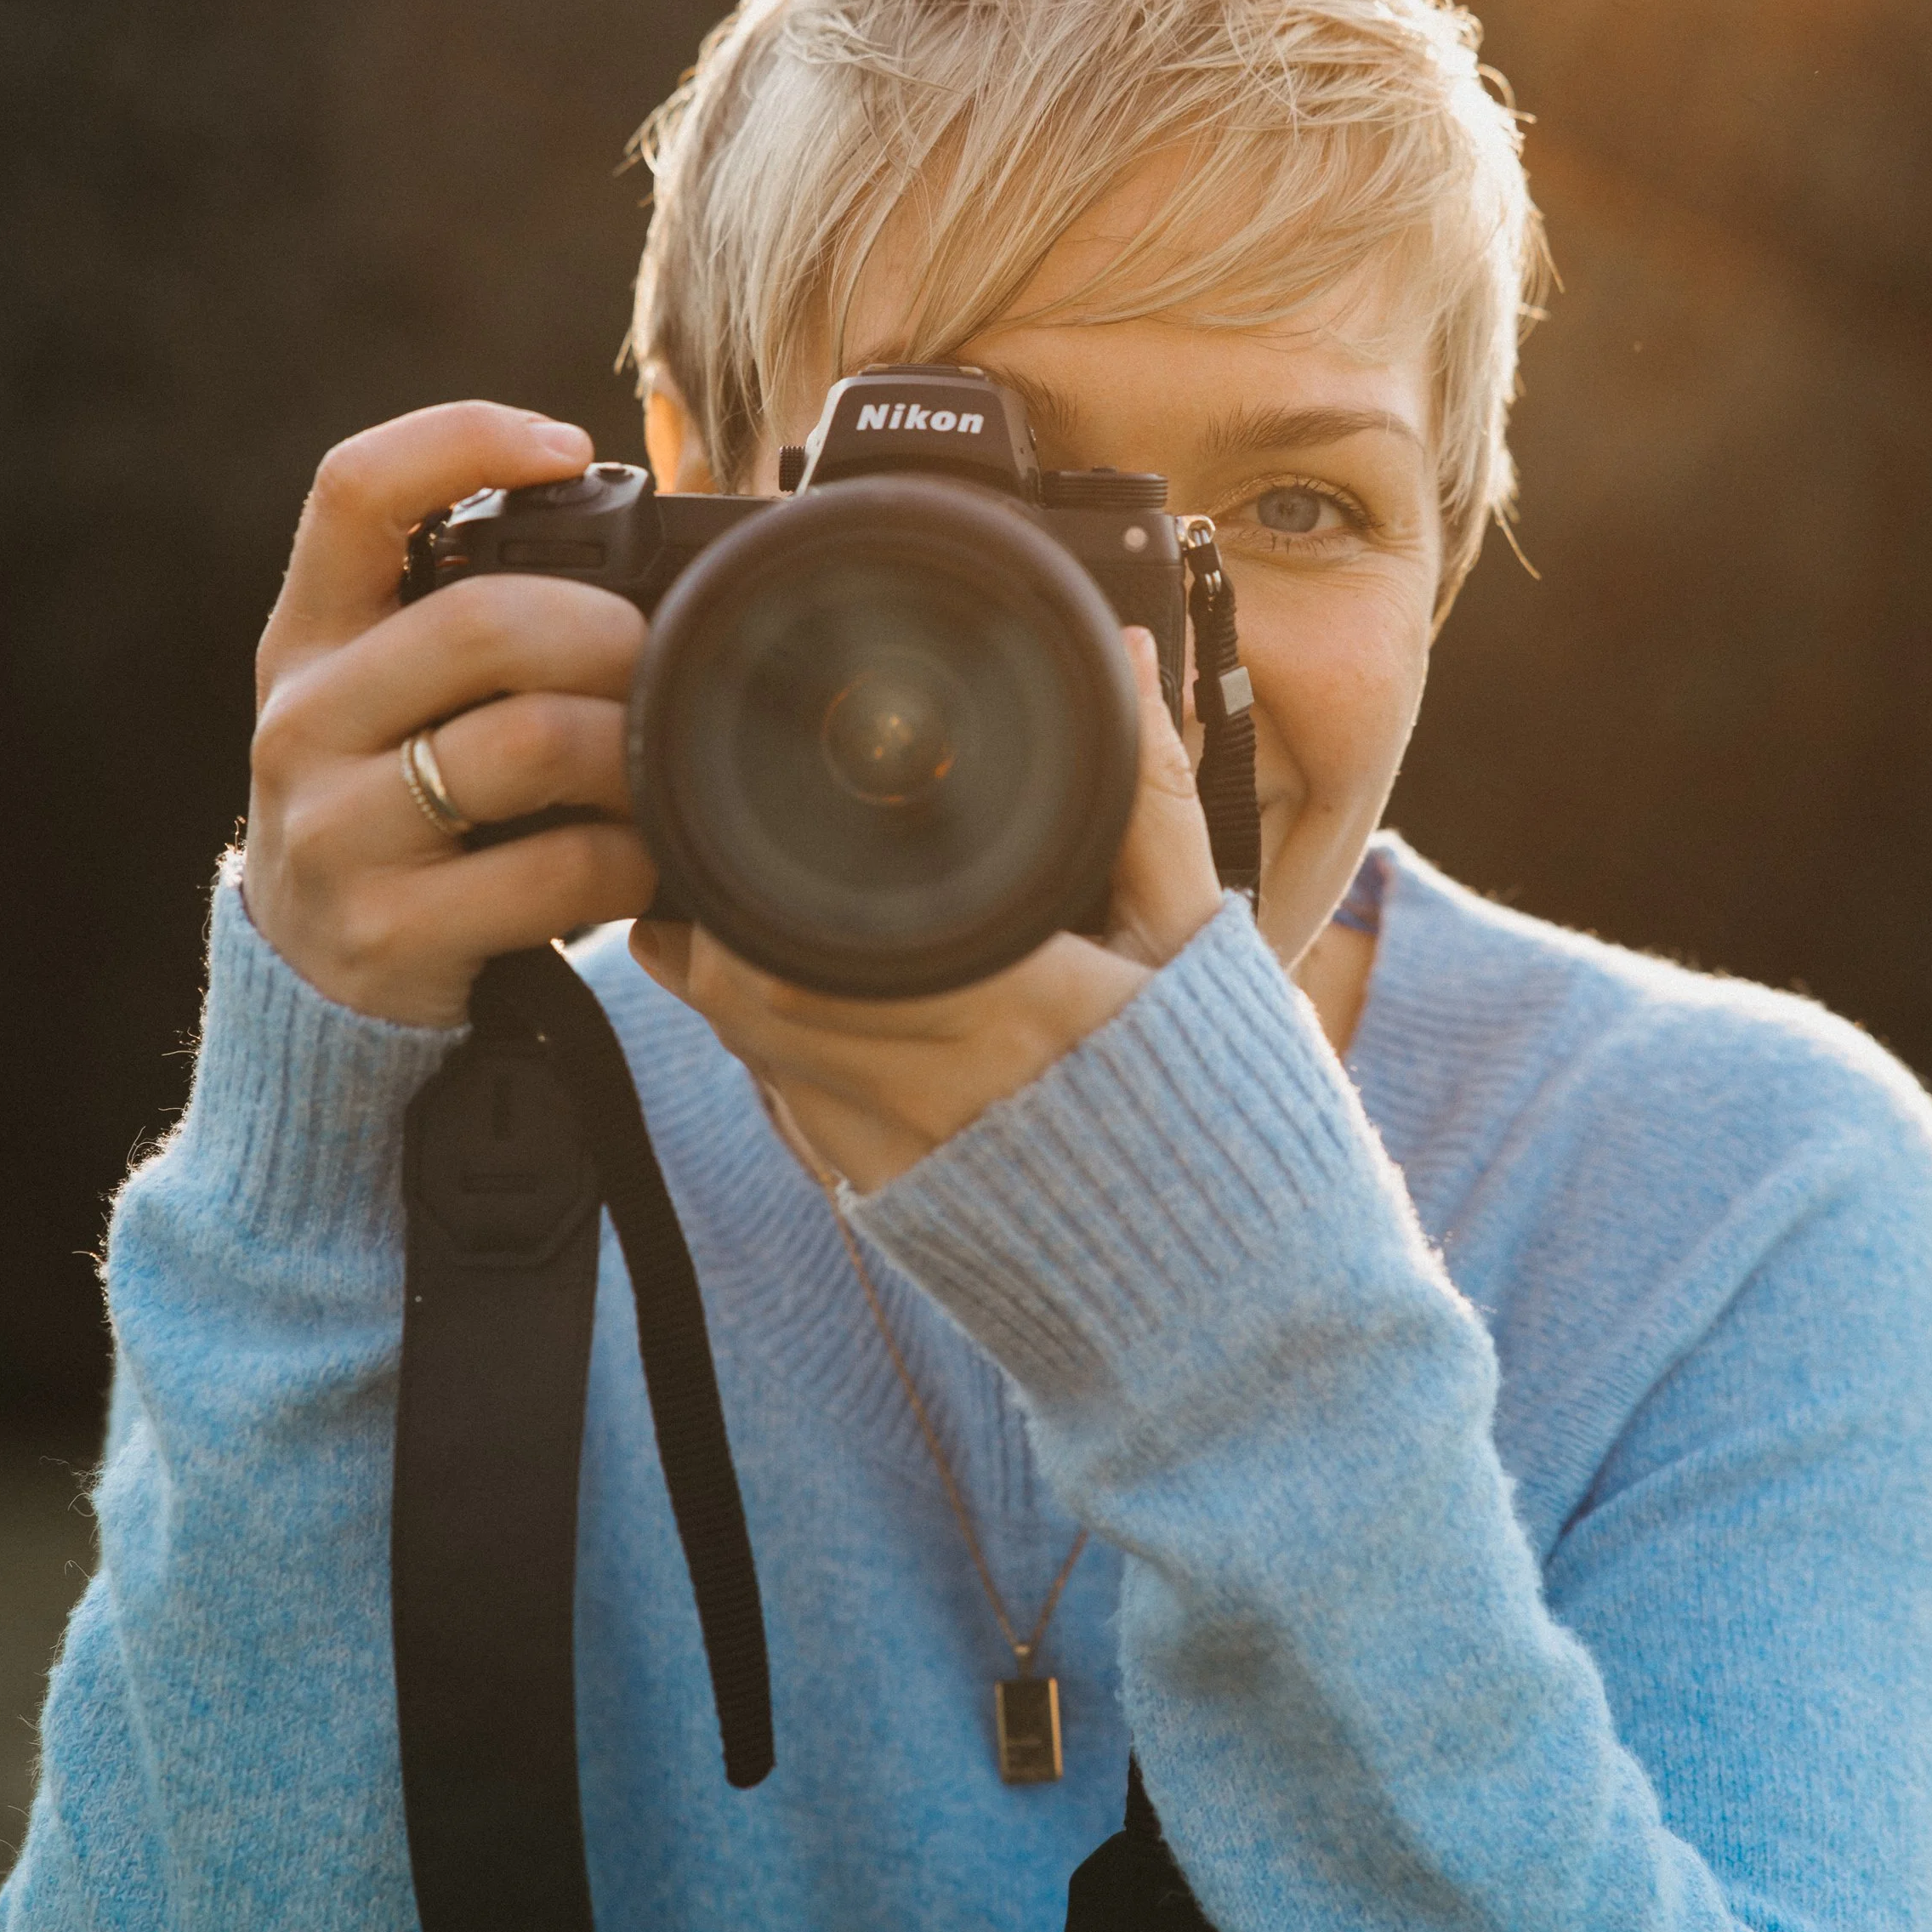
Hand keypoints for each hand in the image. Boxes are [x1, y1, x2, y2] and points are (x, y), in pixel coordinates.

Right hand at [242, 402, 658, 1025]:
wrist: (318, 975)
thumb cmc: (396, 800)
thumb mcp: (389, 695)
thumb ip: (468, 616)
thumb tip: (650, 531)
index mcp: (310, 636)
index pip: (353, 491)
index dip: (463, 440)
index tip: (567, 451)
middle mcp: (304, 720)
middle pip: (481, 622)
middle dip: (607, 632)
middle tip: (657, 656)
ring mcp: (335, 830)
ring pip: (528, 742)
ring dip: (631, 748)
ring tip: (661, 761)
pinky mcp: (388, 929)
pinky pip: (555, 871)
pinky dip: (630, 859)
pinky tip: (643, 858)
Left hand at [630, 630, 1222, 1190]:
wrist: (1226, 1272)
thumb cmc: (1221, 1090)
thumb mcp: (1196, 934)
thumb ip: (1149, 796)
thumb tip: (1134, 659)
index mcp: (1021, 1010)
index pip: (818, 947)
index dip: (752, 885)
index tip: (748, 809)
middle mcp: (944, 1092)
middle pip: (754, 992)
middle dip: (714, 912)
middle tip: (706, 831)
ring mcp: (907, 1157)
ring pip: (754, 1051)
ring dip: (722, 971)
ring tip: (721, 893)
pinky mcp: (889, 1198)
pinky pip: (788, 1107)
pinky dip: (763, 1040)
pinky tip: (777, 984)